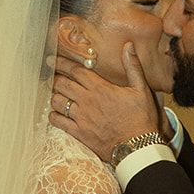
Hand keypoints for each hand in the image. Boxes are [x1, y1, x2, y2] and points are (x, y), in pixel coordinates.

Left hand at [50, 44, 164, 163]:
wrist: (138, 148)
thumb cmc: (141, 120)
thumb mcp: (141, 90)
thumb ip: (132, 66)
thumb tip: (128, 46)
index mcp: (100, 88)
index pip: (75, 70)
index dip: (61, 63)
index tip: (52, 60)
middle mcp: (87, 101)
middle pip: (62, 84)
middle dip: (55, 78)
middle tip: (53, 77)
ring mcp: (81, 118)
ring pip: (57, 101)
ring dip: (54, 96)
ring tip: (55, 95)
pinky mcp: (79, 133)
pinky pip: (58, 122)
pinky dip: (53, 116)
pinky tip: (56, 114)